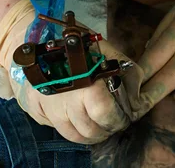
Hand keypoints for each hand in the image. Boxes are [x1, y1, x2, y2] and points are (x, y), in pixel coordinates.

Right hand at [0, 0, 139, 143]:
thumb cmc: (76, 44)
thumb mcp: (109, 52)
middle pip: (90, 131)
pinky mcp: (36, 111)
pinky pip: (58, 130)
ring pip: (74, 136)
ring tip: (98, 124)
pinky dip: (72, 129)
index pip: (105, 115)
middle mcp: (64, 101)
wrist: (38, 38)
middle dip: (106, 130)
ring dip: (90, 134)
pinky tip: (79, 120)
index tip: (122, 118)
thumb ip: (129, 75)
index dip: (117, 120)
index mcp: (85, 84)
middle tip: (112, 123)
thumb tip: (138, 102)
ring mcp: (47, 109)